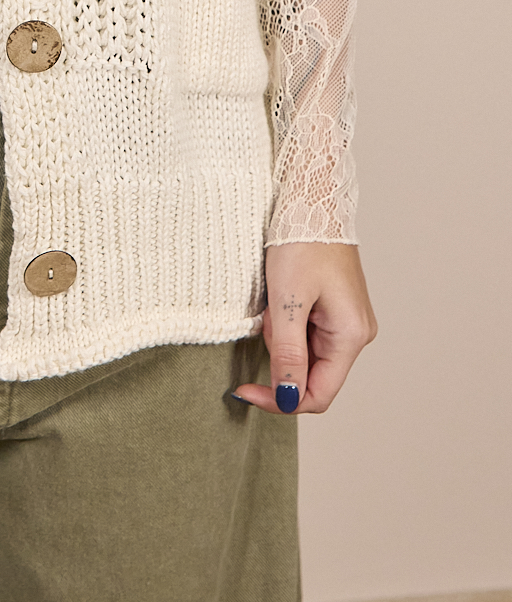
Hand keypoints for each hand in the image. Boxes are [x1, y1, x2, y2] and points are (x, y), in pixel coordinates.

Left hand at [234, 242, 377, 415]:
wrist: (311, 201)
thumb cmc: (302, 243)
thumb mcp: (287, 302)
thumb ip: (288, 354)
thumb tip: (288, 399)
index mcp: (351, 335)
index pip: (318, 394)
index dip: (281, 400)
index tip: (245, 390)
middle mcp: (356, 334)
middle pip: (310, 374)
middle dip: (280, 357)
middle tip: (266, 322)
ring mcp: (346, 321)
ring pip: (305, 354)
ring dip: (281, 338)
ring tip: (274, 302)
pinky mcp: (335, 310)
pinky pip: (306, 334)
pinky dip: (287, 324)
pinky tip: (280, 299)